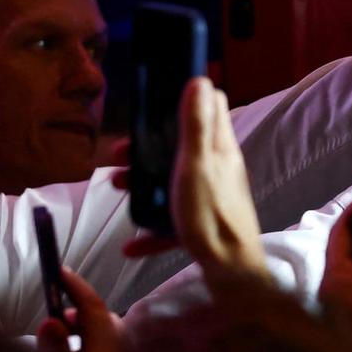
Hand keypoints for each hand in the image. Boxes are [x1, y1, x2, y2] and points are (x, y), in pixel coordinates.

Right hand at [113, 78, 266, 293]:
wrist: (230, 272)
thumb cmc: (211, 215)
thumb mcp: (197, 165)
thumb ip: (196, 124)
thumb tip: (199, 79)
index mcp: (219, 149)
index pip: (212, 107)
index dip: (185, 99)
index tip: (156, 102)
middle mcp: (218, 169)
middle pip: (181, 146)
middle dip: (149, 148)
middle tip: (122, 155)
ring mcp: (211, 197)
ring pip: (173, 182)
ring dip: (144, 184)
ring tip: (120, 190)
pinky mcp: (203, 225)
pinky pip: (171, 222)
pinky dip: (151, 230)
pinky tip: (131, 244)